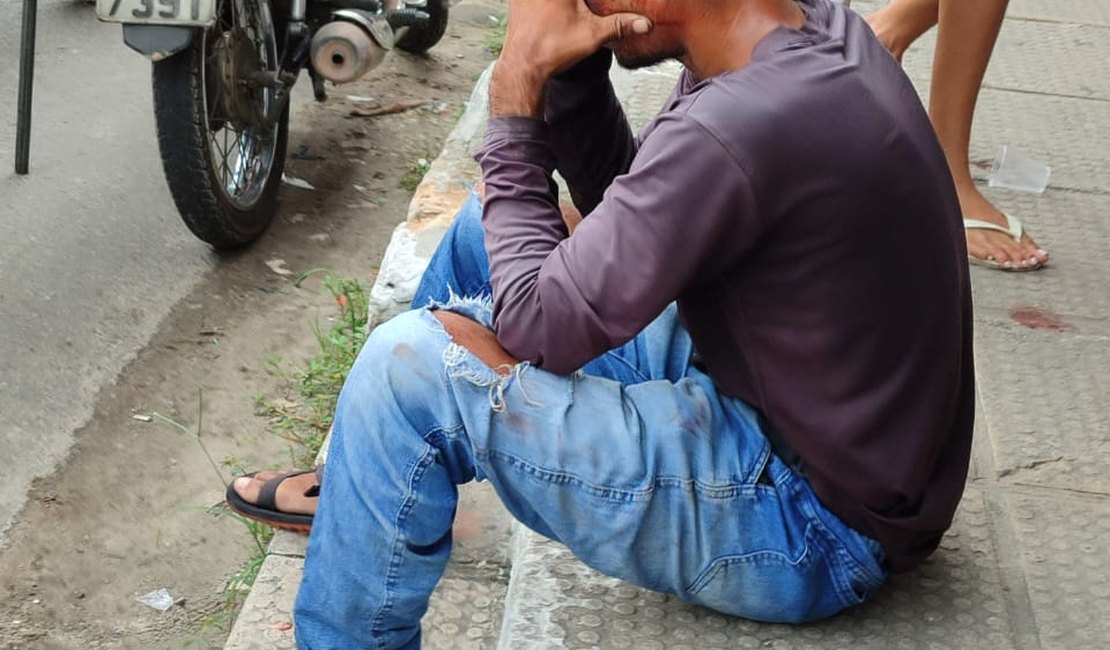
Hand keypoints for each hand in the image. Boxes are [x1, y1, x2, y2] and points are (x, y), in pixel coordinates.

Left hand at [490, 0, 651, 116]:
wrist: (522, 67)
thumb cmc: (552, 49)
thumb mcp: (592, 35)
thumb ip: (619, 25)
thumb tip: (645, 23)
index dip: (589, 3)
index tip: (588, 11)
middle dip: (582, 3)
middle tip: (583, 11)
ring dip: (568, 5)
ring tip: (570, 16)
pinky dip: (549, 4)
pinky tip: (556, 14)